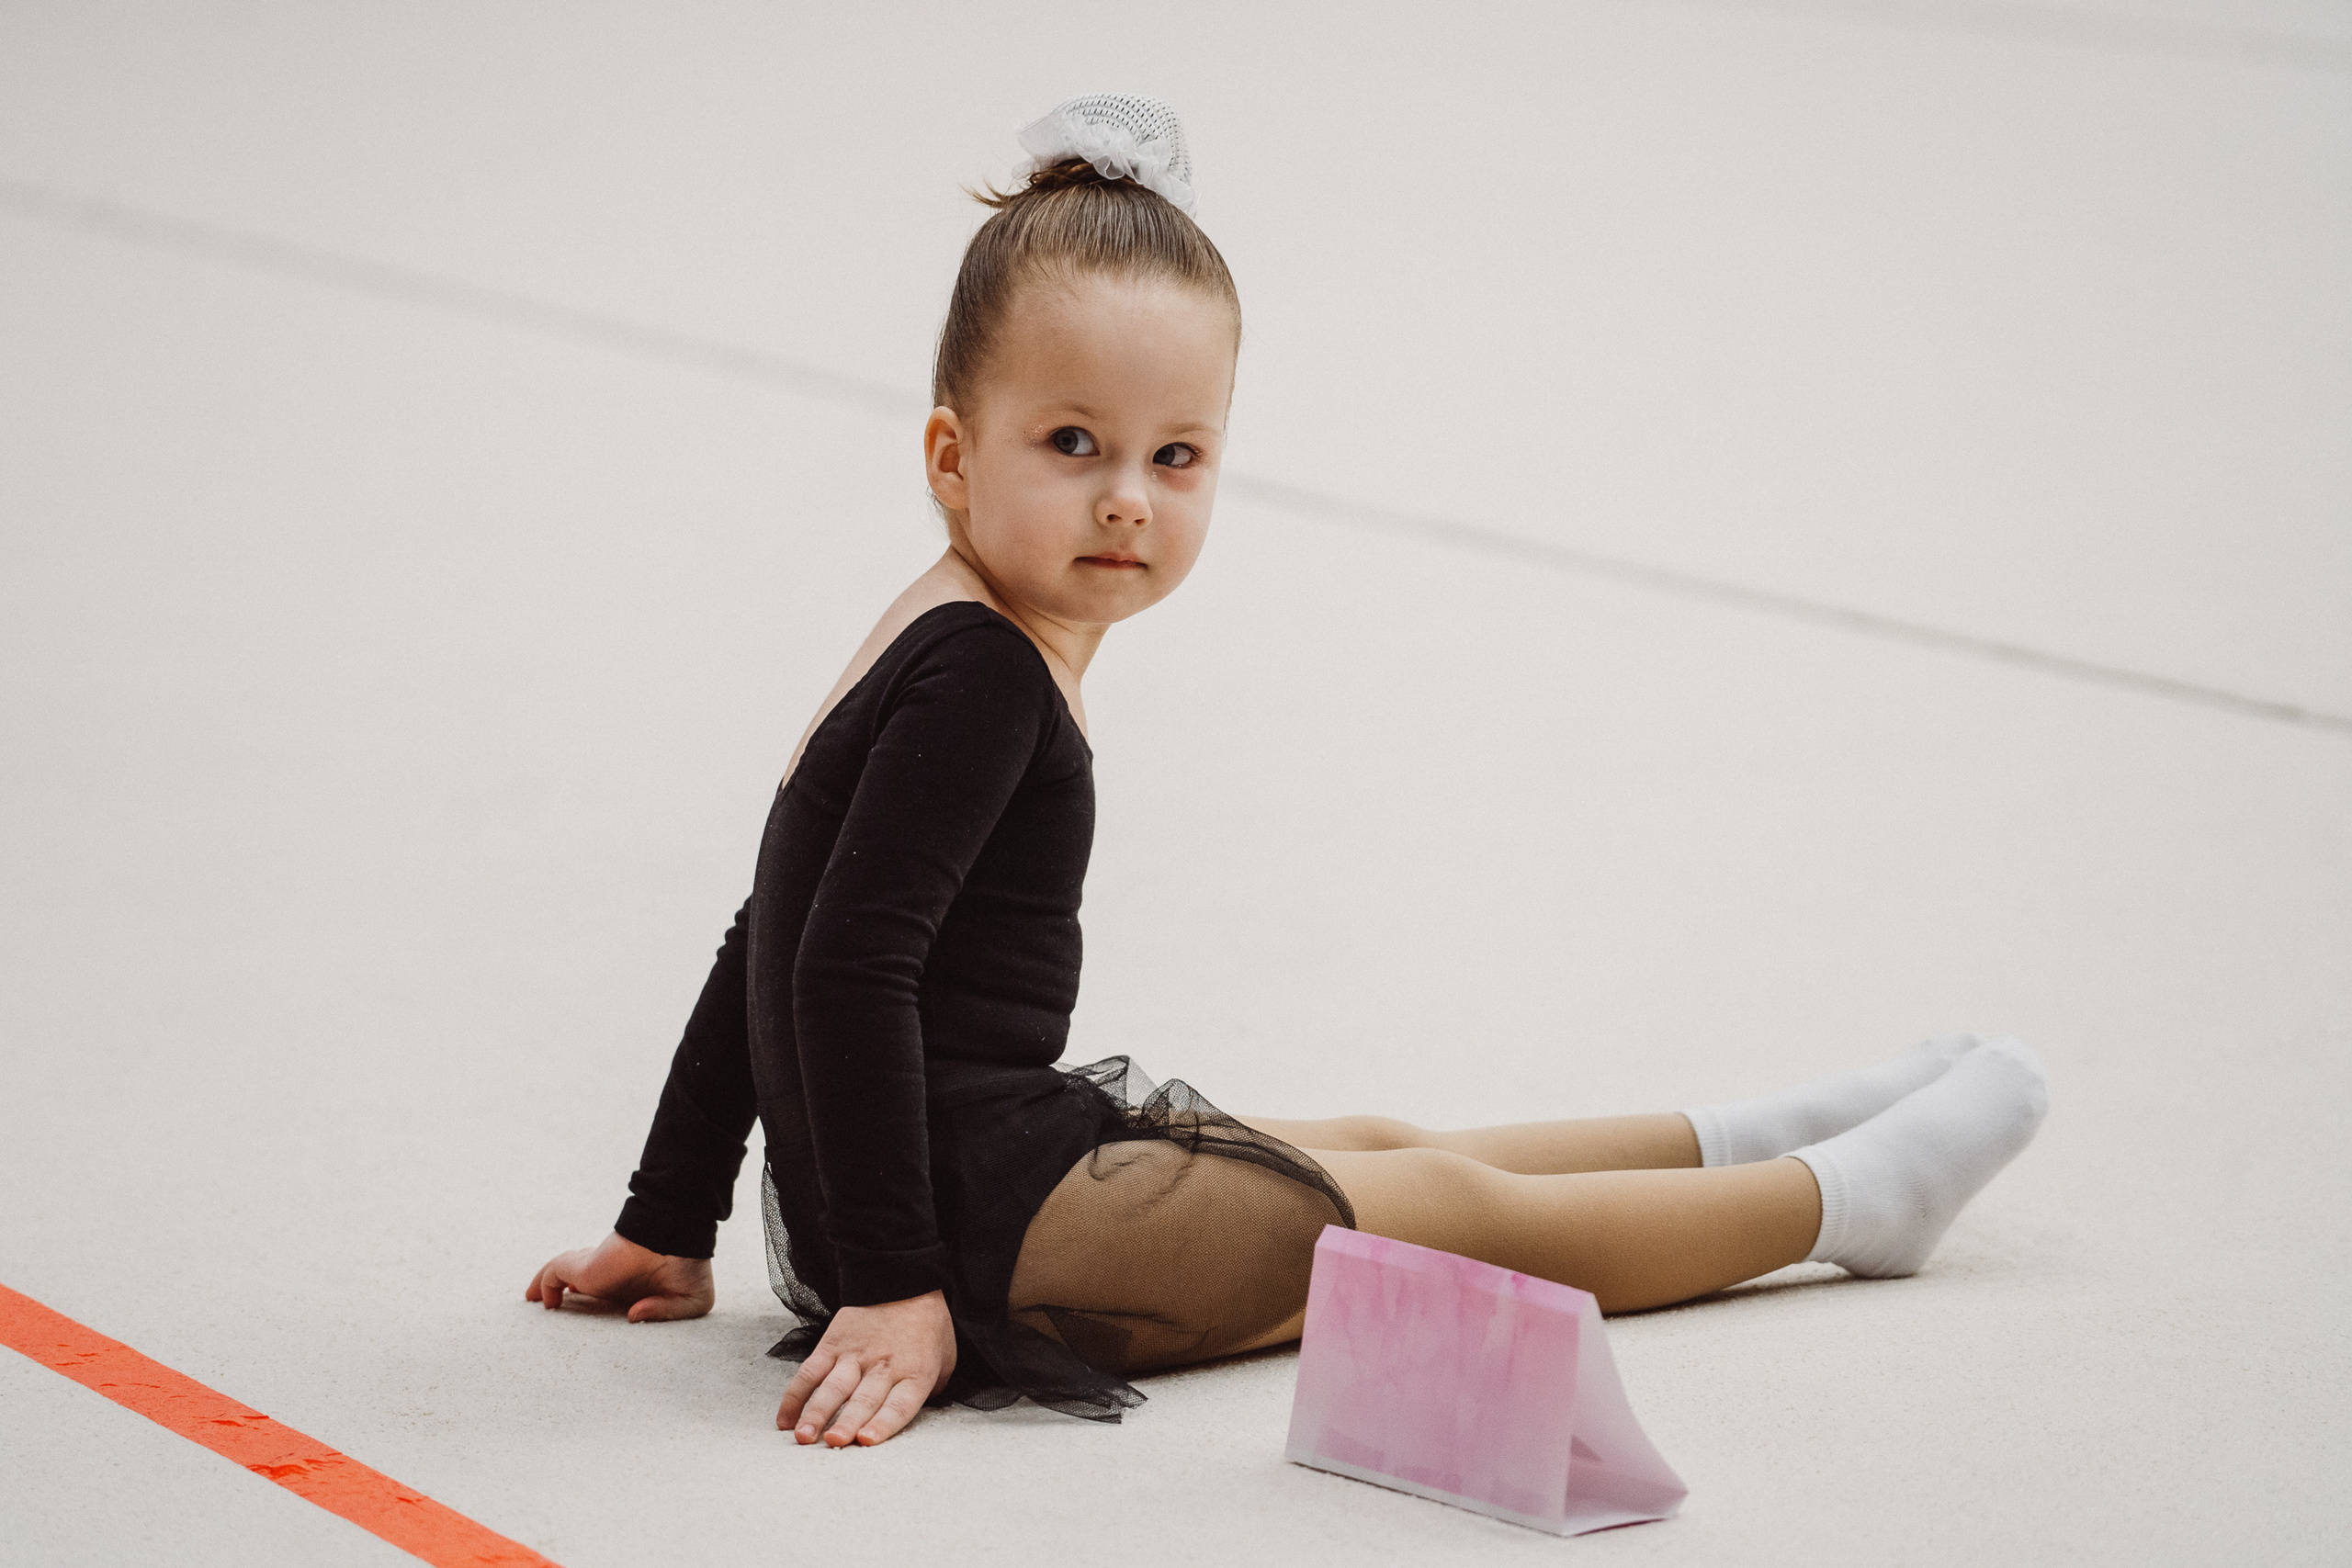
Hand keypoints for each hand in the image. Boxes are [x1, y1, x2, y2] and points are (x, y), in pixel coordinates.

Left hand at [526, 1231, 714, 1322]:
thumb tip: (632, 1316)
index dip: (595, 1294)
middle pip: (581, 1279)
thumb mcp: (690, 1301)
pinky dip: (542, 1285)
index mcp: (634, 1284)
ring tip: (534, 1301)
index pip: (608, 1287)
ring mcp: (597, 1271)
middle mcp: (612, 1277)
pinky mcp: (584, 1268)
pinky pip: (553, 1274)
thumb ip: (665, 1314)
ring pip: (562, 1274)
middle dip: (569, 1289)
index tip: (586, 1304)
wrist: (678, 1240)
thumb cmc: (689, 1266)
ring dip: (546, 1286)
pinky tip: (543, 1304)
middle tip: (559, 1305)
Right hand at [776, 1291, 956, 1447]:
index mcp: (915, 1372)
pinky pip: (810, 1372)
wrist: (905, 1280)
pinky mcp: (832, 1344)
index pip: (898, 1404)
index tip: (865, 1440)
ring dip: (817, 1412)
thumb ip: (933, 1390)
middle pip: (864, 1398)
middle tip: (834, 1442)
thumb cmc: (928, 1325)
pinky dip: (795, 1396)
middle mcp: (884, 1366)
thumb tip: (914, 1416)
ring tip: (803, 1436)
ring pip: (833, 1387)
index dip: (883, 1423)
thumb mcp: (946, 1357)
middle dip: (848, 1421)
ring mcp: (855, 1355)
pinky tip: (785, 1419)